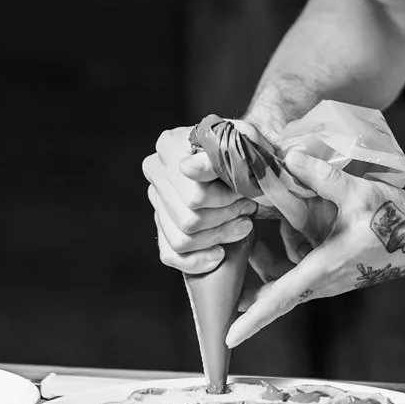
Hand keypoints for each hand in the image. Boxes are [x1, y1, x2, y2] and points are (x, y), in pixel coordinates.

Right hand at [145, 124, 257, 277]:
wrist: (247, 160)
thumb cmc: (248, 149)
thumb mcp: (244, 143)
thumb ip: (218, 155)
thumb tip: (187, 169)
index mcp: (170, 144)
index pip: (195, 193)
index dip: (226, 198)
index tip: (246, 193)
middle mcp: (156, 170)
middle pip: (189, 218)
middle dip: (226, 218)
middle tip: (248, 209)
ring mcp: (156, 198)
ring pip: (182, 238)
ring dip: (218, 236)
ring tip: (243, 225)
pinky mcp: (160, 225)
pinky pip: (170, 255)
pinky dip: (198, 260)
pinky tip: (220, 253)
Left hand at [225, 148, 404, 346]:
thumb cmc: (396, 220)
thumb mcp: (358, 193)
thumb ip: (322, 177)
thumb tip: (288, 158)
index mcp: (324, 268)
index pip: (280, 299)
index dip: (252, 320)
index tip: (228, 338)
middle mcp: (324, 281)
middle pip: (275, 292)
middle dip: (249, 281)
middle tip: (230, 258)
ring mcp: (331, 279)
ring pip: (287, 278)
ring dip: (271, 258)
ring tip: (258, 223)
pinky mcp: (336, 272)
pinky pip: (302, 269)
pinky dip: (290, 250)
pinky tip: (293, 221)